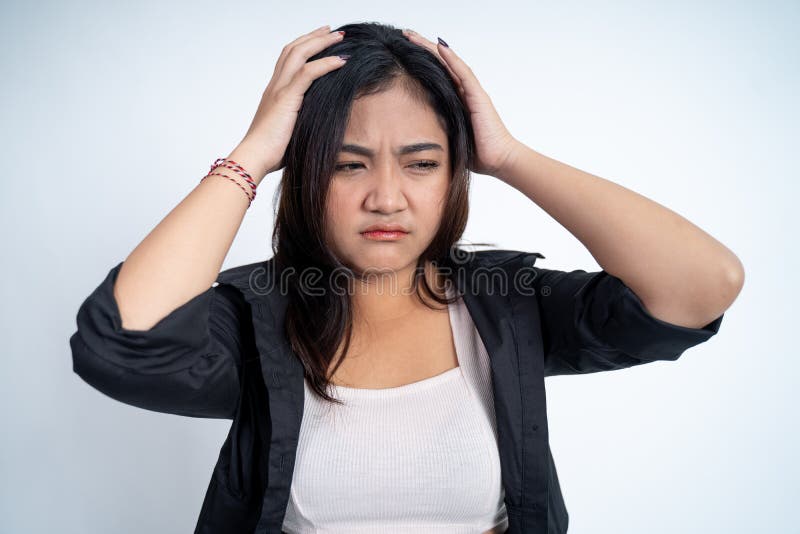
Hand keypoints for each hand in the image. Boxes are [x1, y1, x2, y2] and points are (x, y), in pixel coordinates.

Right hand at [238, 25, 347, 178]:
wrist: (254, 157)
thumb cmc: (270, 152)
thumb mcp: (288, 132)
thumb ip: (300, 122)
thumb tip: (316, 126)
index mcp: (274, 92)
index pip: (287, 59)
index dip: (303, 47)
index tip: (320, 41)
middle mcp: (275, 86)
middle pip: (293, 49)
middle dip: (314, 37)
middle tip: (331, 31)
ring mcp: (279, 90)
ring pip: (299, 54)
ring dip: (321, 42)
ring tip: (339, 37)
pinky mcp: (286, 98)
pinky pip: (309, 73)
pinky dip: (326, 63)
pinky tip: (341, 60)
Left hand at [401, 29, 521, 178]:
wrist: (499, 160)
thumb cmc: (477, 154)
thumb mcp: (449, 138)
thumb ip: (436, 130)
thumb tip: (413, 135)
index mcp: (456, 101)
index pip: (437, 75)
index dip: (421, 62)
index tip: (403, 52)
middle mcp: (464, 92)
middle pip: (441, 64)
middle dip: (422, 49)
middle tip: (404, 35)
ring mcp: (472, 92)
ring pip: (450, 63)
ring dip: (432, 48)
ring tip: (413, 36)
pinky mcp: (478, 97)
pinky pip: (463, 74)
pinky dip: (452, 59)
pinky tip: (440, 47)